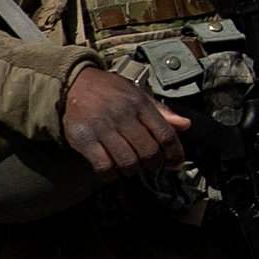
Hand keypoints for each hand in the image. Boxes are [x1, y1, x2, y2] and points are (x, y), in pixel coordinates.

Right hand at [60, 60, 191, 175]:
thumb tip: (185, 125)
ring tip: (130, 168)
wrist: (72, 83)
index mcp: (139, 103)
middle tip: (149, 165)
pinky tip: (111, 171)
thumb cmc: (108, 91)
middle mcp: (122, 115)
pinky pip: (104, 166)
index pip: (165, 135)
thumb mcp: (137, 94)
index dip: (174, 153)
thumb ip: (161, 111)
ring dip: (132, 170)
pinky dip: (111, 175)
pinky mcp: (84, 139)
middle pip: (149, 152)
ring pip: (128, 162)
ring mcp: (102, 128)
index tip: (174, 163)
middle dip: (152, 164)